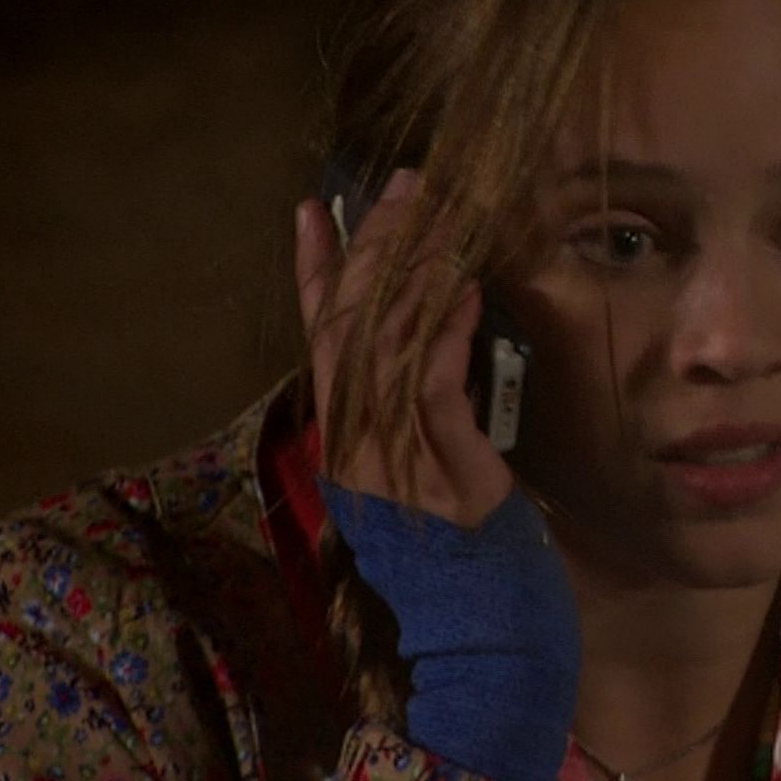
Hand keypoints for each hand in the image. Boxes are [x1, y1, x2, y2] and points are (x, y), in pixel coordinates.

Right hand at [293, 168, 514, 527]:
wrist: (470, 590)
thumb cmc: (443, 511)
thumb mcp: (409, 443)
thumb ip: (399, 386)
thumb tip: (417, 309)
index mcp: (339, 425)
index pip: (318, 333)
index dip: (313, 269)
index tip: (311, 210)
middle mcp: (352, 434)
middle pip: (353, 322)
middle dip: (376, 248)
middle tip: (405, 190)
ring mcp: (390, 450)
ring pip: (391, 342)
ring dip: (418, 273)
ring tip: (441, 220)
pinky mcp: (437, 460)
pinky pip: (434, 382)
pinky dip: (448, 332)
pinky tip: (466, 292)